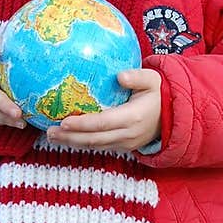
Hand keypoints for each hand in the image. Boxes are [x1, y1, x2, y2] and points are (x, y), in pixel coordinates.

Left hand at [46, 68, 161, 152]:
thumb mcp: (153, 80)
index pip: (103, 123)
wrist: (172, 116)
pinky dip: (82, 143)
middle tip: (49, 131)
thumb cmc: (159, 94)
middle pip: (94, 140)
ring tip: (51, 136)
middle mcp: (128, 134)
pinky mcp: (123, 147)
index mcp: (133, 117)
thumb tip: (120, 75)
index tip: (64, 122)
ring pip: (94, 146)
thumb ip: (138, 77)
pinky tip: (67, 137)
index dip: (83, 125)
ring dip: (72, 143)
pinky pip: (100, 147)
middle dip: (70, 138)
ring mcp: (125, 144)